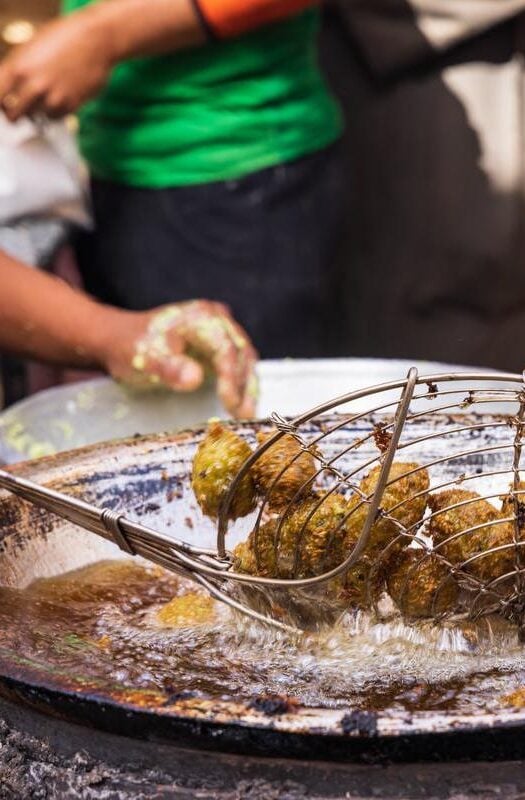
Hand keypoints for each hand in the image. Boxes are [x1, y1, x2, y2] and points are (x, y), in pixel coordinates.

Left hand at [0, 10, 113, 120]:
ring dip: (38, 110)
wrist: (95, 39)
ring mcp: (53, 97)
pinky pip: (55, 117)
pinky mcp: (70, 106)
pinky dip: (55, 111)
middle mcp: (34, 85)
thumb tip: (9, 90)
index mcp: (18, 67)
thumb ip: (18, 70)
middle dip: (15, 115)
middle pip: (14, 115)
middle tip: (19, 112)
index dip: (1, 104)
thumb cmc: (63, 37)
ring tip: (46, 94)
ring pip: (35, 118)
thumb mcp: (30, 49)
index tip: (4, 106)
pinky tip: (60, 95)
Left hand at [101, 301, 258, 418]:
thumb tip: (196, 379)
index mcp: (201, 317)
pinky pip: (238, 366)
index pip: (226, 347)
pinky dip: (242, 385)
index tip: (229, 402)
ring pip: (245, 360)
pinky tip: (242, 406)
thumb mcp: (145, 358)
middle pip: (242, 353)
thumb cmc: (132, 346)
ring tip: (246, 415)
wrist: (121, 339)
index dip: (231, 376)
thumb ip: (170, 368)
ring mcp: (220, 332)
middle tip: (242, 414)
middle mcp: (217, 320)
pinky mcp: (219, 347)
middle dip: (244, 385)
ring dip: (247, 388)